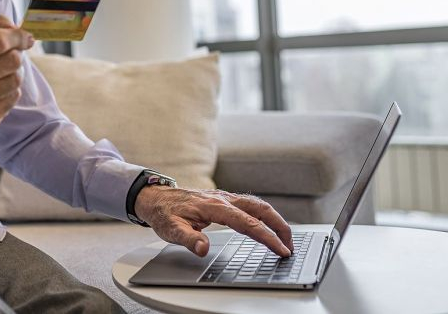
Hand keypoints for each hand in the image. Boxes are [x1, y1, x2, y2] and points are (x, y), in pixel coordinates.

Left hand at [134, 186, 292, 257]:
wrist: (156, 197)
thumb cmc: (165, 213)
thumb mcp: (171, 229)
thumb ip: (188, 239)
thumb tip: (203, 248)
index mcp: (214, 207)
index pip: (248, 223)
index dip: (267, 237)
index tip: (280, 249)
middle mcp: (224, 199)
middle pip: (261, 209)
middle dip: (280, 227)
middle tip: (290, 246)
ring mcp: (226, 197)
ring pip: (258, 205)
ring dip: (275, 220)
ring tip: (285, 239)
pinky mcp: (225, 199)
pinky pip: (251, 205)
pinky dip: (265, 215)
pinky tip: (268, 226)